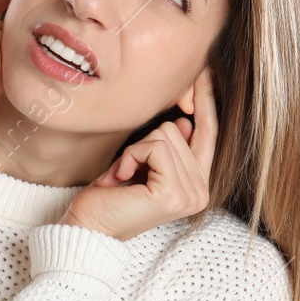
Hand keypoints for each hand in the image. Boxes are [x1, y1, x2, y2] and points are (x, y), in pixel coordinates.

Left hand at [57, 67, 218, 241]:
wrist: (89, 227)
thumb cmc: (111, 195)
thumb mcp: (144, 163)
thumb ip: (170, 145)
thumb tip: (184, 120)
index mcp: (199, 184)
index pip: (210, 134)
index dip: (206, 102)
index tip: (204, 72)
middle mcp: (202, 191)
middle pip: (180, 128)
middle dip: (145, 142)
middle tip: (128, 170)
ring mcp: (191, 194)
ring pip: (166, 134)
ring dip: (135, 151)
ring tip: (124, 177)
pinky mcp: (173, 193)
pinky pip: (155, 147)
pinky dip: (132, 156)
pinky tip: (123, 178)